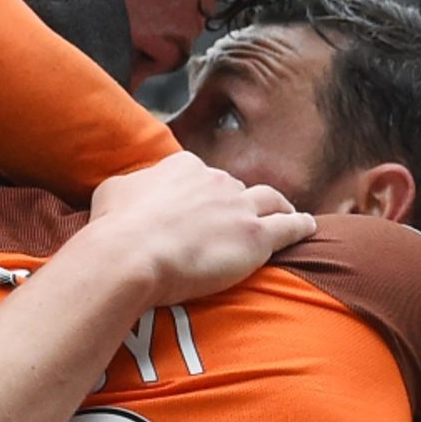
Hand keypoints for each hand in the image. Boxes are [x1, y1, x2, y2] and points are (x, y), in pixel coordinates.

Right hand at [78, 153, 315, 305]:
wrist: (129, 255)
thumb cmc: (115, 228)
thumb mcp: (111, 191)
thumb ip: (130, 185)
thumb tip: (130, 189)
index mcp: (183, 166)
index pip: (201, 175)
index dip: (202, 193)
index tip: (200, 208)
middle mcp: (216, 179)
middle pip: (235, 189)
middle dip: (235, 204)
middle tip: (233, 224)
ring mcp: (239, 207)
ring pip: (269, 200)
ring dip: (278, 206)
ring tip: (286, 214)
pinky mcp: (256, 237)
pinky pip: (290, 226)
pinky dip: (300, 225)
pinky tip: (308, 227)